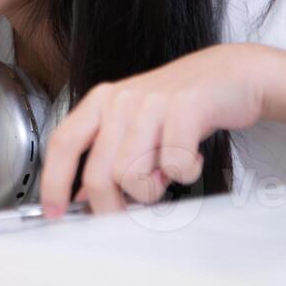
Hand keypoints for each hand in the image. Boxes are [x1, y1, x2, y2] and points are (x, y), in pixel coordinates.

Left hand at [39, 44, 280, 215]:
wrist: (232, 74)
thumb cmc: (181, 104)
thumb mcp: (134, 123)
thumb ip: (106, 154)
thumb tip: (81, 197)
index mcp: (101, 101)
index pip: (62, 144)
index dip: (53, 182)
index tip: (53, 211)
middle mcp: (121, 100)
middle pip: (97, 174)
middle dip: (111, 207)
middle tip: (129, 211)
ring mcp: (152, 103)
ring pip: (132, 176)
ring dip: (153, 189)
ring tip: (166, 171)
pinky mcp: (186, 108)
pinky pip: (174, 166)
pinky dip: (185, 174)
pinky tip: (190, 157)